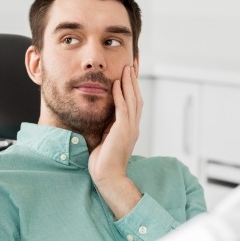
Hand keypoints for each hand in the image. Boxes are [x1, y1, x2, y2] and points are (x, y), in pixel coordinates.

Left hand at [88, 66, 142, 218]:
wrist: (107, 177)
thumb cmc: (103, 162)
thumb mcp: (106, 139)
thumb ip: (107, 126)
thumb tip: (102, 116)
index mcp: (130, 128)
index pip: (133, 102)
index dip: (133, 86)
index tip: (130, 72)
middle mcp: (133, 126)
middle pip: (136, 97)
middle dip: (134, 79)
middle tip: (133, 63)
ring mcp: (130, 128)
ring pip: (132, 100)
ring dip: (129, 82)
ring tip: (127, 67)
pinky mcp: (123, 131)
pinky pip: (123, 109)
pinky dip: (121, 95)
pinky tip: (118, 83)